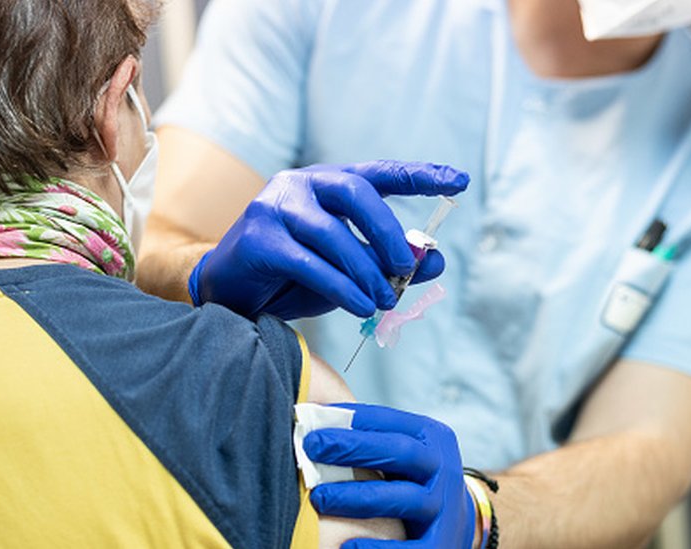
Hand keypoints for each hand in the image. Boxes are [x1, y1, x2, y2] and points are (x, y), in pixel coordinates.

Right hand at [188, 161, 468, 319]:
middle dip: (387, 230)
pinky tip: (360, 307)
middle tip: (406, 267)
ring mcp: (275, 208)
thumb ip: (389, 262)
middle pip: (355, 193)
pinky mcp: (259, 240)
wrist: (231, 294)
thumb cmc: (295, 276)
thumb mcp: (350, 269)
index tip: (459, 180)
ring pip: (333, 234)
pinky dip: (341, 288)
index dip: (420, 175)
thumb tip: (436, 260)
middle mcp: (300, 185)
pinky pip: (310, 263)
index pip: (379, 173)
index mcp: (327, 184)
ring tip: (382, 301)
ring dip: (365, 271)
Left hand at [303, 404, 474, 547]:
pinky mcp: (440, 543)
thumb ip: (371, 436)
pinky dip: (378, 547)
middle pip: (400, 453)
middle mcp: (443, 469)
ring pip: (402, 498)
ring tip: (318, 497)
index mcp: (432, 438)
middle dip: (353, 448)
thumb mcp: (401, 452)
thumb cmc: (410, 479)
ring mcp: (444, 507)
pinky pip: (409, 548)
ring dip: (357, 496)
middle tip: (312, 446)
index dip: (355, 419)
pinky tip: (347, 544)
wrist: (454, 522)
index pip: (392, 422)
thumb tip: (316, 415)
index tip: (316, 418)